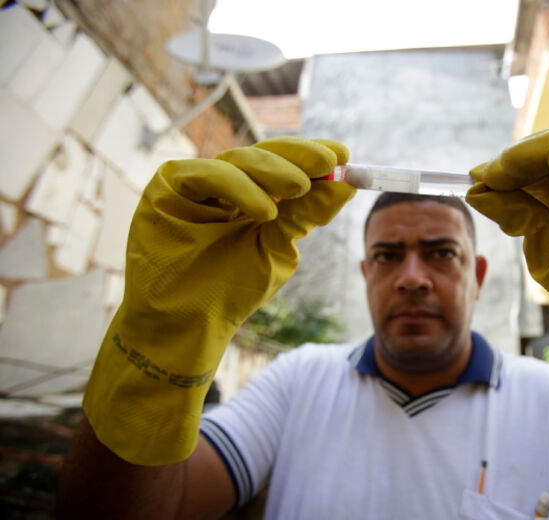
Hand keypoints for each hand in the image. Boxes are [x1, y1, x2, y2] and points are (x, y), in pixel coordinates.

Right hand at [83, 137, 354, 464]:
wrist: (188, 324)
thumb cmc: (229, 290)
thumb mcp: (277, 248)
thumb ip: (305, 215)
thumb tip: (347, 185)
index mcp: (252, 195)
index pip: (285, 165)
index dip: (313, 156)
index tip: (345, 154)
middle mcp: (224, 184)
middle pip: (264, 155)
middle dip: (299, 156)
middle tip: (329, 161)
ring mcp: (195, 183)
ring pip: (240, 160)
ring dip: (276, 171)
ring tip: (300, 188)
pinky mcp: (168, 187)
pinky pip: (208, 174)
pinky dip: (241, 188)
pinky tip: (264, 211)